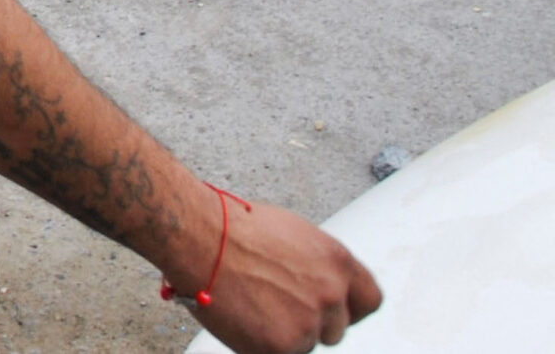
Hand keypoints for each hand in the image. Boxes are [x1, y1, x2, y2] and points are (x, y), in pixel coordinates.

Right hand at [178, 197, 380, 352]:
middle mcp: (331, 293)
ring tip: (251, 305)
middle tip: (277, 308)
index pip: (369, 300)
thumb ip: (314, 264)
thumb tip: (314, 281)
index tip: (336, 311)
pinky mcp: (283, 345)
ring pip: (304, 342)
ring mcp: (309, 321)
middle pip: (336, 328)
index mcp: (337, 261)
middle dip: (310, 323)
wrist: (199, 237)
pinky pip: (278, 352)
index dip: (349, 309)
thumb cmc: (231, 227)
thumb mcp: (290, 233)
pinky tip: (241, 316)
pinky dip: (259, 342)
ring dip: (283, 332)